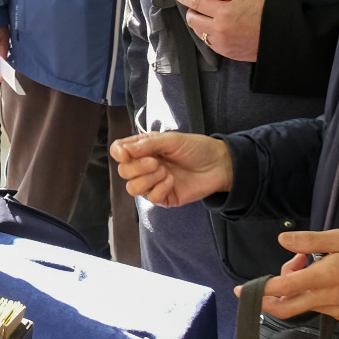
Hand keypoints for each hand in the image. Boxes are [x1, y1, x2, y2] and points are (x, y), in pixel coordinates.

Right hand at [111, 132, 232, 206]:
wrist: (219, 164)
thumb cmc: (195, 148)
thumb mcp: (170, 140)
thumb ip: (146, 145)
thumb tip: (122, 151)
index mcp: (144, 149)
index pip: (119, 152)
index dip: (119, 154)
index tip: (127, 154)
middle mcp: (145, 167)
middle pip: (124, 172)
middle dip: (137, 168)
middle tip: (157, 162)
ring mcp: (154, 183)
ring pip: (133, 188)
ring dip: (147, 180)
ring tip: (165, 172)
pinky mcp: (165, 197)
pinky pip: (151, 198)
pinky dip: (160, 189)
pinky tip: (172, 181)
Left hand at [176, 0, 264, 64]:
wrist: (281, 38)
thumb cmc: (268, 14)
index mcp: (223, 12)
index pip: (196, 3)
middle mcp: (219, 30)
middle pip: (192, 20)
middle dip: (191, 11)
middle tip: (197, 6)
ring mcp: (221, 43)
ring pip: (198, 33)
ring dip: (199, 24)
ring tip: (206, 16)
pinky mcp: (226, 52)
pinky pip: (209, 43)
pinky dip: (208, 35)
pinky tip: (216, 28)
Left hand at [261, 230, 338, 321]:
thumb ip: (310, 240)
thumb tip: (282, 240)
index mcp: (327, 278)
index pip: (284, 289)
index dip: (260, 290)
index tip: (241, 289)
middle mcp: (328, 299)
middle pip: (285, 308)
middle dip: (271, 292)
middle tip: (288, 265)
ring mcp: (334, 310)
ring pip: (299, 304)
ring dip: (294, 285)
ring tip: (309, 260)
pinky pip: (314, 305)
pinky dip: (307, 290)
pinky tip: (320, 273)